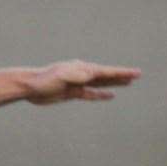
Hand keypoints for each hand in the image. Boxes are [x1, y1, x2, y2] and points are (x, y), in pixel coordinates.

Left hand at [24, 60, 140, 105]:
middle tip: (137, 75)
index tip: (135, 73)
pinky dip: (101, 95)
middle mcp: (81, 74)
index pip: (105, 71)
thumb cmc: (43, 80)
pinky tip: (110, 96)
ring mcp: (77, 83)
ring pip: (100, 84)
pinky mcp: (71, 93)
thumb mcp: (59, 77)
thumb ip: (74, 75)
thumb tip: (90, 74)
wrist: (28, 87)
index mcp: (81, 69)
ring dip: (114, 84)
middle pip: (106, 75)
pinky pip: (91, 94)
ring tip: (128, 83)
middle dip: (121, 76)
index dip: (121, 73)